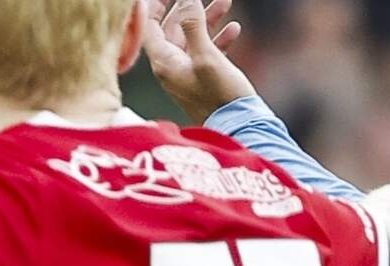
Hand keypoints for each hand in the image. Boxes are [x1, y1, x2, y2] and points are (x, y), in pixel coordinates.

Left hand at [140, 0, 254, 125]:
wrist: (240, 129)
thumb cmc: (220, 97)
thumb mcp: (206, 56)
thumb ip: (193, 25)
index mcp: (164, 63)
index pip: (149, 26)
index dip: (157, 4)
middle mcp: (171, 68)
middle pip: (173, 28)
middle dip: (190, 7)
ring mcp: (186, 74)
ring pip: (193, 38)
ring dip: (209, 19)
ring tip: (227, 2)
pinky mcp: (203, 81)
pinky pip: (206, 52)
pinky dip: (218, 38)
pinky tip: (235, 29)